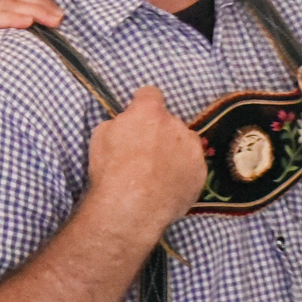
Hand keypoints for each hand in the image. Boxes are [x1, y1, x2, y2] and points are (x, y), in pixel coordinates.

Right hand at [87, 85, 206, 241]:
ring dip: (176, 151)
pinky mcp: (200, 173)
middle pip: (170, 121)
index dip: (142, 104)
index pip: (150, 94)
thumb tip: (127, 124)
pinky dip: (184, 173)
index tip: (138, 115)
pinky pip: (193, 166)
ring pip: (186, 143)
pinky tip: (168, 186)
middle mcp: (176, 125)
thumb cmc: (111, 172)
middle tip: (145, 153)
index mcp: (149, 112)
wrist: (130, 208)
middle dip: (160, 132)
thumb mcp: (101, 137)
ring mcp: (192, 149)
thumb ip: (120, 123)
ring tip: (158, 173)